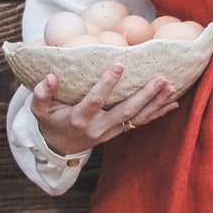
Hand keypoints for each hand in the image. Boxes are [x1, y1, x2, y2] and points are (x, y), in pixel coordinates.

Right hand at [29, 62, 178, 156]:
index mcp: (79, 118)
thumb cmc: (50, 122)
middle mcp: (98, 127)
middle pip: (125, 111)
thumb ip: (42, 93)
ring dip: (156, 103)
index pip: (95, 100)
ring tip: (172, 87)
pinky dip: (158, 113)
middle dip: (144, 95)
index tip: (119, 65)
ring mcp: (110, 131)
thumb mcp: (39, 110)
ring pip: (137, 118)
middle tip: (161, 78)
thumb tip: (50, 76)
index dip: (107, 84)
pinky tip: (173, 103)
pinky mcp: (118, 132)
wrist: (59, 147)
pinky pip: (141, 123)